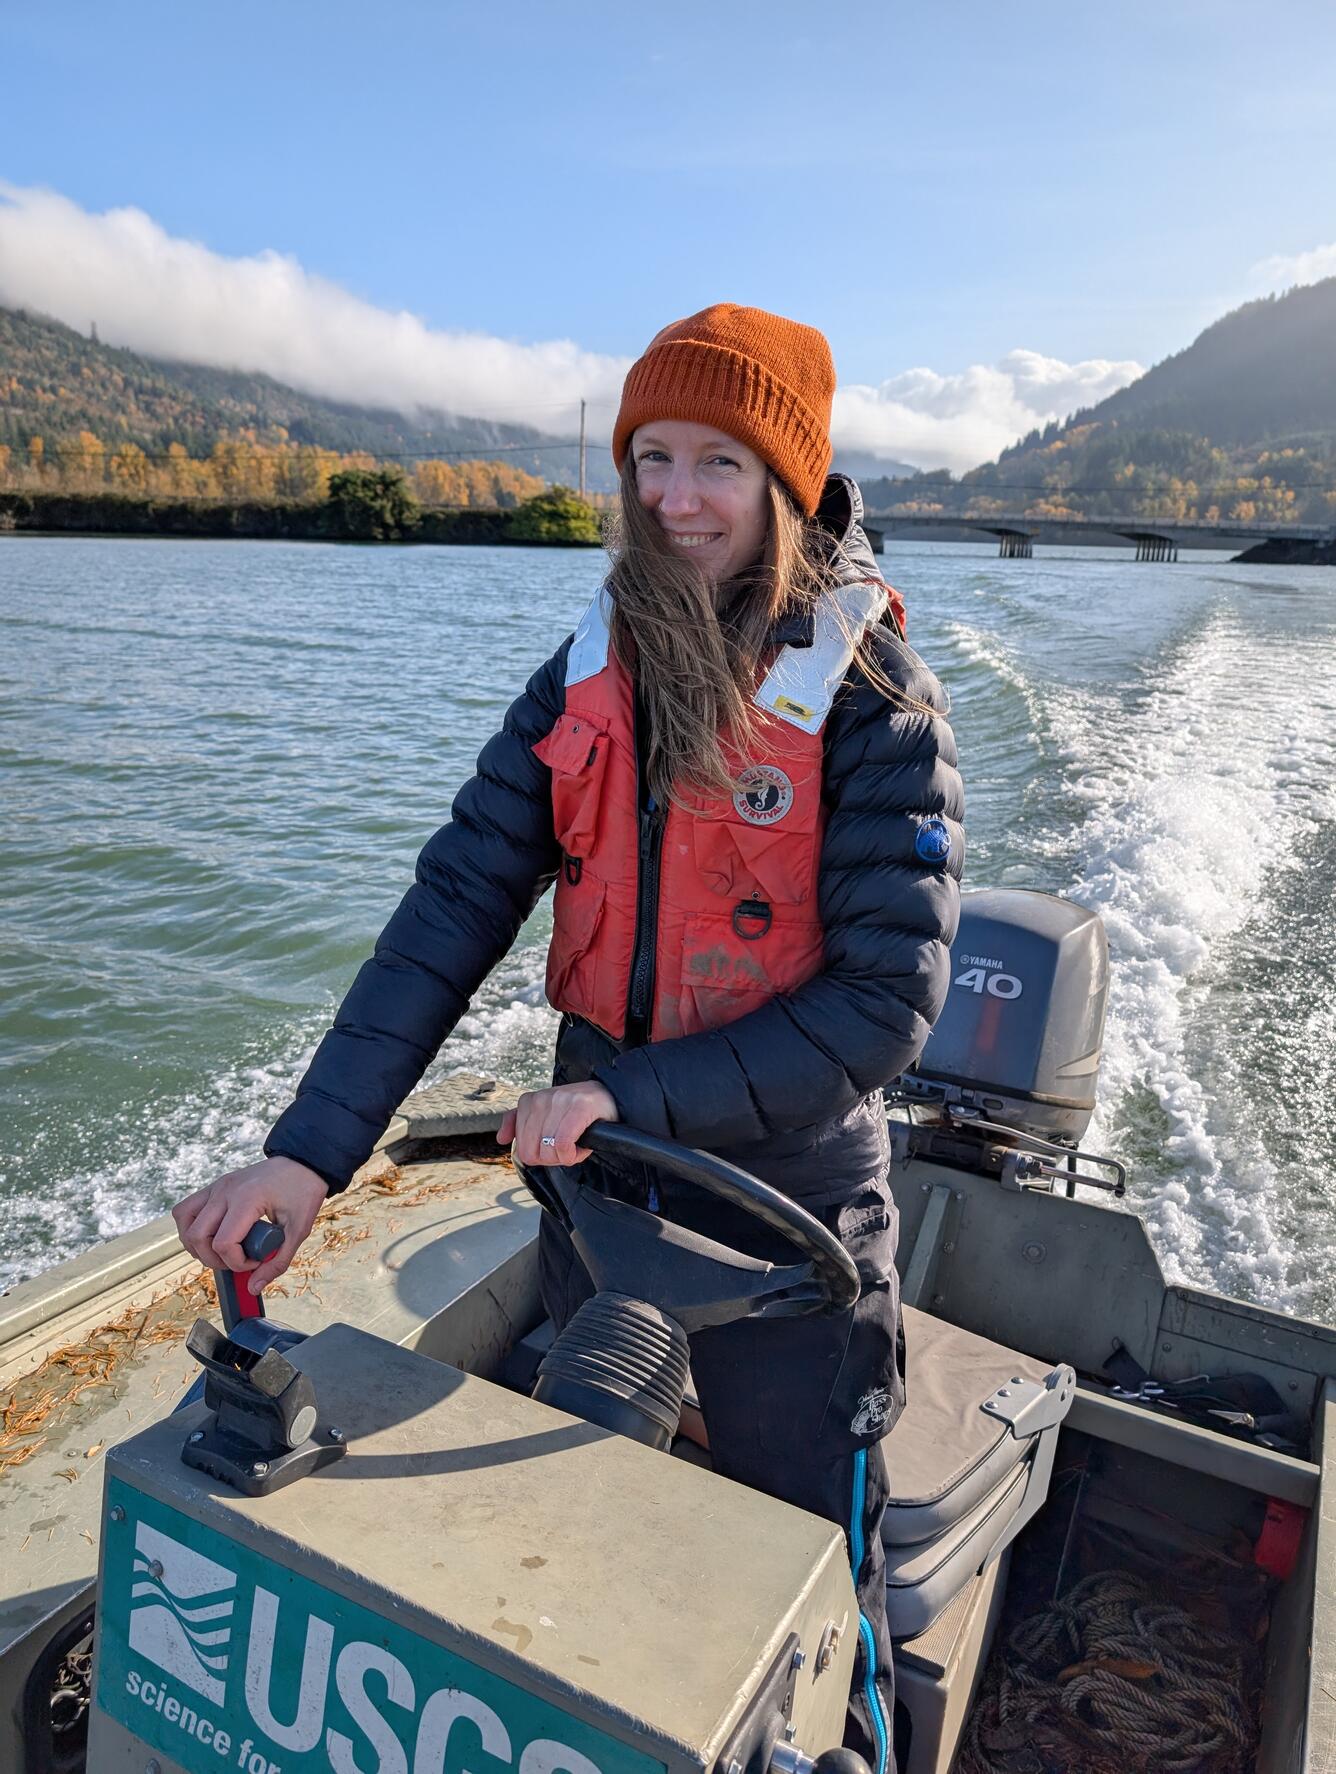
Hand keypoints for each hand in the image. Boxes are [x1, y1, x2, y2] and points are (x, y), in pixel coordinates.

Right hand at [172, 1155, 328, 1296]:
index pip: (223, 1243)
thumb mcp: (299, 1230)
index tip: (256, 1262)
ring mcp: (217, 1186)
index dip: (236, 1263)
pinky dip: (192, 1227)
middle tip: (237, 1260)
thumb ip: (277, 1262)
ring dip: (196, 1244)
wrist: (303, 1162)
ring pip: (185, 1221)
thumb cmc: (303, 1191)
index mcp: (247, 1198)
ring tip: (221, 1251)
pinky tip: (211, 1235)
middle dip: (214, 1260)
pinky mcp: (214, 1186)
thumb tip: (253, 1288)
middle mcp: (226, 1190)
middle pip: (197, 1236)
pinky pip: (187, 1208)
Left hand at [497, 1081, 618, 1166]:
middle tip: (566, 1150)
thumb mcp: (545, 1116)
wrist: (609, 1097)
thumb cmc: (577, 1111)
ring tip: (576, 1145)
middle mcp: (541, 1098)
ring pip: (548, 1150)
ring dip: (565, 1156)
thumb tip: (501, 1139)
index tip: (555, 1148)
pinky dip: (573, 1154)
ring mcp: (560, 1101)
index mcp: (529, 1101)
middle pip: (532, 1152)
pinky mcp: (578, 1107)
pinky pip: (563, 1144)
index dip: (541, 1156)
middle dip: (551, 1159)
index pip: (522, 1148)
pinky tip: (581, 1148)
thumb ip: (519, 1124)